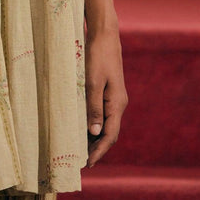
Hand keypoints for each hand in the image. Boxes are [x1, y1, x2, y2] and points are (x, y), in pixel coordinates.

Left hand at [85, 26, 127, 165]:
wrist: (104, 35)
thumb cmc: (97, 57)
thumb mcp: (93, 82)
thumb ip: (93, 108)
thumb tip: (94, 133)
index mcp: (117, 104)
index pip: (110, 135)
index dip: (99, 151)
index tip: (87, 164)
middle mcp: (119, 104)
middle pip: (110, 133)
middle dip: (98, 148)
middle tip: (82, 162)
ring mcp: (115, 98)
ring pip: (106, 124)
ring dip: (96, 138)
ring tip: (80, 149)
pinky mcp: (109, 91)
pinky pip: (103, 114)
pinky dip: (94, 125)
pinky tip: (83, 127)